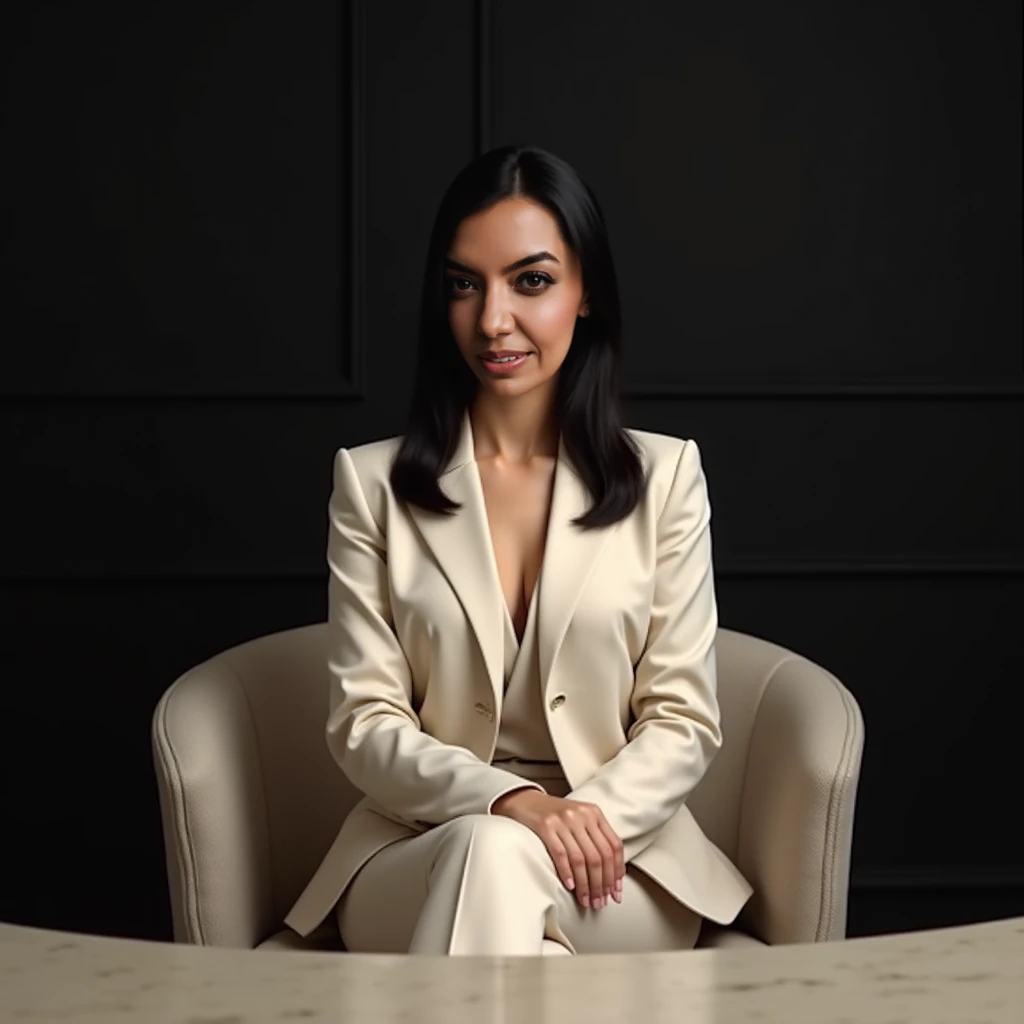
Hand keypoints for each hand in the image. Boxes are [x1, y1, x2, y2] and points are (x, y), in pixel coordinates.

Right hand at [491, 788, 623, 908]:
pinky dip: (567, 873)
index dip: (617, 872)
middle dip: (601, 884)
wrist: (526, 800)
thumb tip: (611, 874)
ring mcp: (563, 820)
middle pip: (599, 856)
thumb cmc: (555, 814)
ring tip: (586, 900)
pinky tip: (570, 886)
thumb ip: (595, 838)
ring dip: (585, 885)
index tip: (615, 891)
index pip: (614, 846)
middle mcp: (581, 815)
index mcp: (594, 813)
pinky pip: (560, 854)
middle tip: (600, 901)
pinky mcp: (546, 825)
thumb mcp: (580, 819)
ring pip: (581, 859)